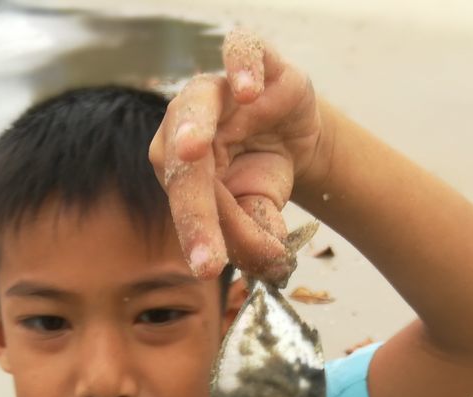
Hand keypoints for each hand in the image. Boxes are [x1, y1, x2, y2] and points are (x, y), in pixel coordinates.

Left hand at [149, 28, 325, 282]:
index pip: (182, 202)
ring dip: (192, 125)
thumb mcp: (260, 210)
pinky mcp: (256, 62)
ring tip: (194, 151)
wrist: (294, 135)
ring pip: (195, 102)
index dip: (197, 233)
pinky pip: (240, 52)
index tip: (209, 268)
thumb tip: (267, 259)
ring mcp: (219, 91)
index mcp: (179, 169)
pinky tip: (249, 91)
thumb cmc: (261, 174)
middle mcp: (187, 127)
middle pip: (178, 160)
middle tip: (198, 225)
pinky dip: (242, 65)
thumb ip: (254, 233)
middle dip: (190, 198)